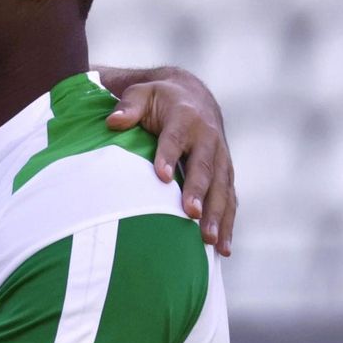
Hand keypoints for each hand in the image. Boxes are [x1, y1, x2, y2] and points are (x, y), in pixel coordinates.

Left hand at [106, 71, 234, 255]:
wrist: (194, 97)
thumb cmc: (159, 100)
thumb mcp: (141, 94)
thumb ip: (128, 106)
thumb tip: (113, 121)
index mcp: (185, 118)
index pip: (175, 138)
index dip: (168, 155)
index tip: (161, 177)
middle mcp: (208, 138)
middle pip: (204, 168)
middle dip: (198, 192)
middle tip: (190, 214)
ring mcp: (220, 158)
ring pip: (222, 188)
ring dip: (216, 215)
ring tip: (209, 241)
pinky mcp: (225, 174)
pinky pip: (229, 200)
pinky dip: (227, 223)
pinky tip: (222, 248)